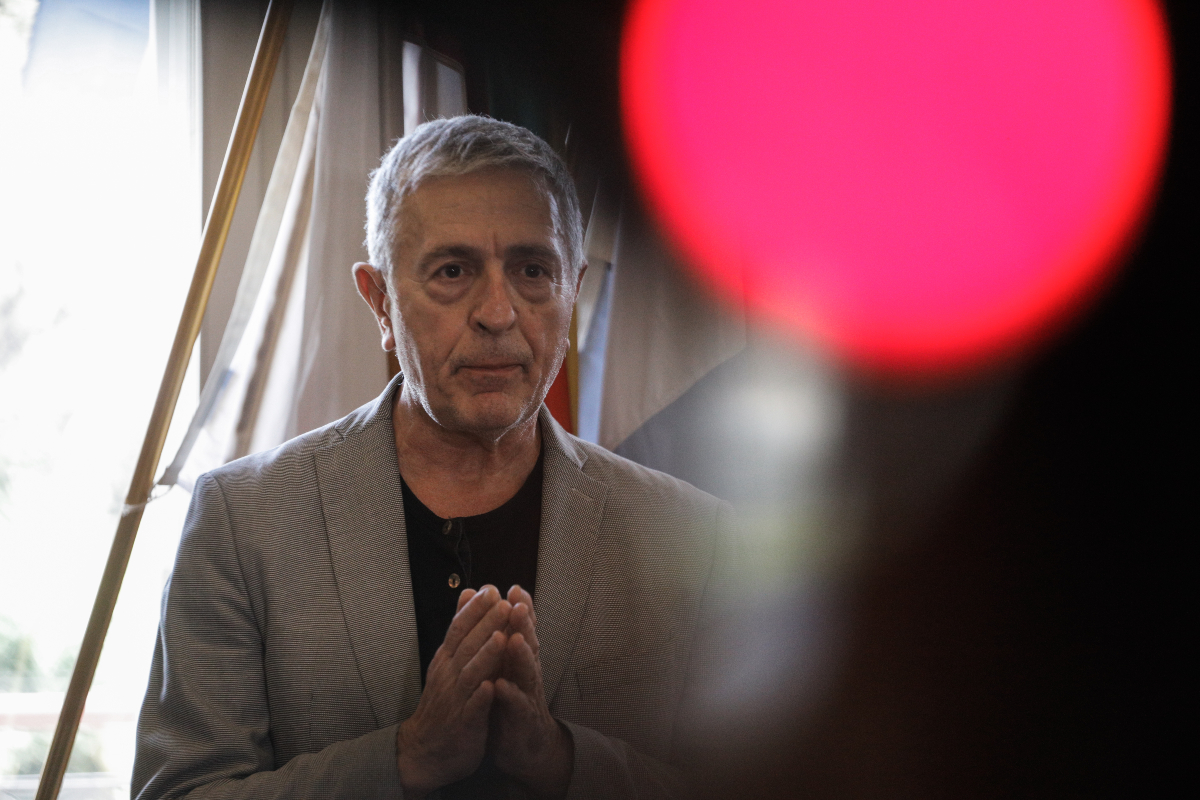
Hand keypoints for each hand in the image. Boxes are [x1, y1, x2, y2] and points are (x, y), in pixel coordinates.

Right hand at [396, 586, 511, 797]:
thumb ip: (461, 629)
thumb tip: (468, 592)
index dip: (473, 610)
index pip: (458, 628)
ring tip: (501, 638)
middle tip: (502, 603)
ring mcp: (455, 699)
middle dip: (485, 624)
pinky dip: (480, 698)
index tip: (490, 589)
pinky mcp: (463, 724)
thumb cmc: (443, 702)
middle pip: (467, 645)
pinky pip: (472, 709)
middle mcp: (449, 676)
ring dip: (486, 656)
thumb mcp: (447, 662)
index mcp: (447, 660)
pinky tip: (491, 688)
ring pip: (470, 674)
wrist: (425, 750)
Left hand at [491, 585, 573, 797]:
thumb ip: (502, 638)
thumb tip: (495, 607)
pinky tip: (501, 686)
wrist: (526, 746)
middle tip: (519, 606)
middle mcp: (528, 673)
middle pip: (528, 645)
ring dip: (521, 656)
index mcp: (521, 659)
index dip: (522, 610)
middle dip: (524, 625)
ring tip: (514, 639)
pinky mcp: (521, 720)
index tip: (515, 589)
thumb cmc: (512, 701)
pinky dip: (509, 696)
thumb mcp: (506, 667)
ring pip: (527, 672)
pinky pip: (516, 707)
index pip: (523, 630)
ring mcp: (527, 696)